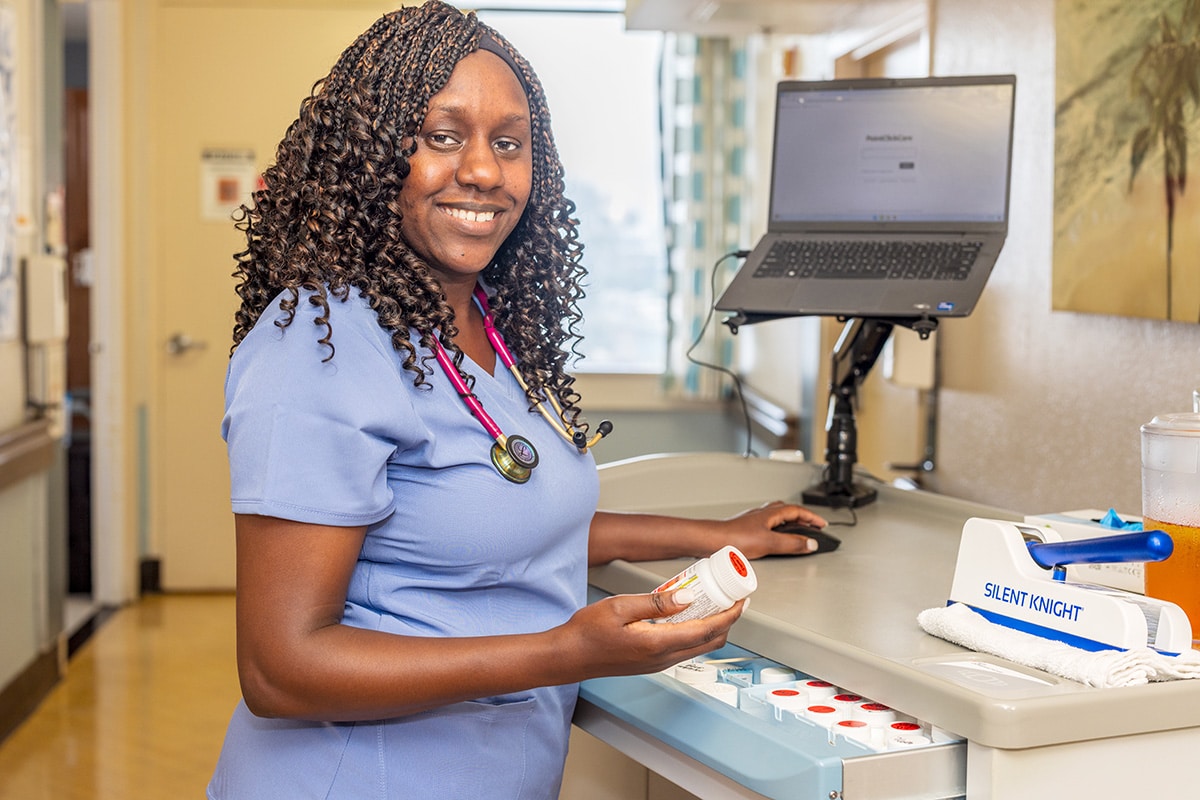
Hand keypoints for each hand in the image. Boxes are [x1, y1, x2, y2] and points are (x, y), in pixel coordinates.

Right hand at [553, 590, 744, 680]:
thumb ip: (656, 602)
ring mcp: (658, 663)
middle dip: (727, 621)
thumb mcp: (620, 606)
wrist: (568, 656)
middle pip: (710, 642)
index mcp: (657, 644)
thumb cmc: (587, 632)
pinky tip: (688, 614)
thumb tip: (687, 596)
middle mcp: (662, 658)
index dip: (729, 615)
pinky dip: (696, 632)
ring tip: (713, 602)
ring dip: (712, 627)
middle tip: (732, 598)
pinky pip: (684, 648)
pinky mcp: (651, 663)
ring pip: (699, 647)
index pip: (706, 630)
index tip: (741, 600)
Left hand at [715, 501, 829, 558]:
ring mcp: (754, 520)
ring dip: (790, 522)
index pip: (798, 511)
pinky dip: (778, 529)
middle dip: (803, 518)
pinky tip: (774, 538)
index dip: (812, 517)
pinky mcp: (746, 529)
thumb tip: (810, 543)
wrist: (711, 541)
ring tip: (797, 532)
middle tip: (813, 527)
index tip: (822, 524)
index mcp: (771, 513)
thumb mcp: (769, 543)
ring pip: (777, 517)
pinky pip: (768, 525)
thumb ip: (792, 543)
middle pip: (788, 511)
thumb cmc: (734, 538)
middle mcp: (762, 514)